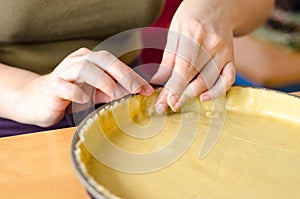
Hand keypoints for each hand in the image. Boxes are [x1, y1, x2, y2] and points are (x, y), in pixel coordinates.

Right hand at [24, 48, 153, 126]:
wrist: (37, 100)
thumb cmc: (70, 95)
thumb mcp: (94, 93)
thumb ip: (110, 92)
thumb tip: (133, 94)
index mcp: (90, 60)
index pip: (114, 63)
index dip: (132, 75)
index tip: (147, 90)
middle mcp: (78, 61)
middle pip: (102, 60)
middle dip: (121, 73)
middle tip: (136, 89)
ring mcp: (64, 72)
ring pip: (84, 68)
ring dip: (102, 80)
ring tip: (115, 93)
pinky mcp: (52, 86)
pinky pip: (64, 86)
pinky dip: (76, 91)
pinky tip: (85, 100)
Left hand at [151, 0, 235, 113]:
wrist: (217, 5)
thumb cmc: (191, 17)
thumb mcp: (174, 32)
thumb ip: (168, 59)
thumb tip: (157, 81)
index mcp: (194, 34)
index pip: (184, 67)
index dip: (176, 87)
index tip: (166, 102)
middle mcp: (212, 44)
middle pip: (197, 76)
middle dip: (181, 95)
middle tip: (167, 106)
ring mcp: (225, 52)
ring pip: (211, 80)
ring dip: (194, 95)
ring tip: (179, 103)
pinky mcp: (232, 58)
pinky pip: (229, 79)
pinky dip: (218, 91)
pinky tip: (204, 97)